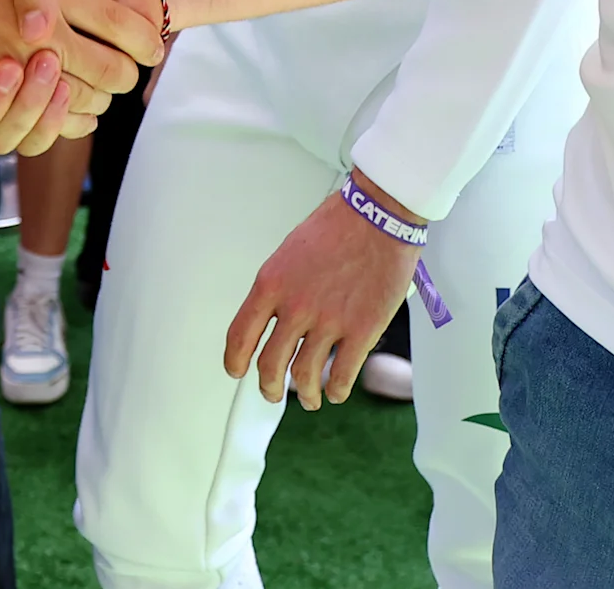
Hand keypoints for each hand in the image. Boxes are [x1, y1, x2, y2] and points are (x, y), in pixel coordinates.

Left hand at [227, 174, 421, 408]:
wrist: (379, 214)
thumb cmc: (339, 225)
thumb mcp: (290, 252)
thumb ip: (280, 287)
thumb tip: (276, 318)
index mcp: (271, 284)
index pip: (239, 335)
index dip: (235, 361)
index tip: (237, 371)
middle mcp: (295, 307)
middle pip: (270, 365)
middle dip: (270, 387)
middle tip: (273, 392)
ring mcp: (328, 321)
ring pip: (305, 376)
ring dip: (305, 395)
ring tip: (310, 399)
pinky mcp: (362, 330)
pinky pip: (341, 375)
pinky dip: (336, 391)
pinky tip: (335, 391)